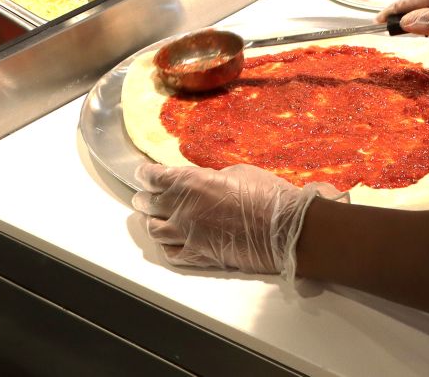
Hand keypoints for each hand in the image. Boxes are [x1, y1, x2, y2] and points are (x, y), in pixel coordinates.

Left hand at [131, 163, 341, 281]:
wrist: (283, 229)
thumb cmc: (266, 195)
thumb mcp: (235, 172)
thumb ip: (210, 178)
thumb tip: (201, 182)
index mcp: (191, 182)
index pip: (153, 177)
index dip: (146, 174)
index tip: (144, 173)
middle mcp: (183, 209)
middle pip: (148, 203)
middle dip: (144, 198)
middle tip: (144, 196)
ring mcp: (189, 235)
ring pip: (154, 230)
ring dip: (152, 221)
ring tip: (153, 218)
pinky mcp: (199, 256)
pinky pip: (172, 253)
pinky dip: (167, 246)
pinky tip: (171, 242)